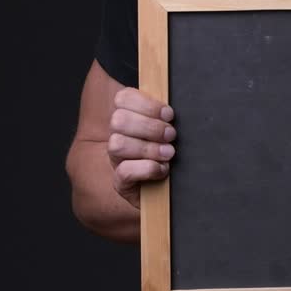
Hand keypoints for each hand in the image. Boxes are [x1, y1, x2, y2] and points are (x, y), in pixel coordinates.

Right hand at [108, 87, 176, 208]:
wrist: (167, 191)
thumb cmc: (169, 152)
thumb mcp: (168, 130)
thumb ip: (166, 115)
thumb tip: (174, 108)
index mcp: (127, 118)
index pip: (122, 98)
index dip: (146, 104)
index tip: (169, 114)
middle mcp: (117, 136)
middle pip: (118, 120)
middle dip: (149, 126)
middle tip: (171, 135)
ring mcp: (116, 160)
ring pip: (117, 144)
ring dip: (148, 148)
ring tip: (169, 153)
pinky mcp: (121, 183)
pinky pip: (124, 171)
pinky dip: (147, 168)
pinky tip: (163, 169)